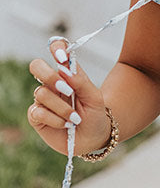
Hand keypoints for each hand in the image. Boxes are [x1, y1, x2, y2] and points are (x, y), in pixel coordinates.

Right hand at [28, 39, 110, 156]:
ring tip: (75, 118)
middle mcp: (52, 84)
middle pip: (37, 66)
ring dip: (62, 108)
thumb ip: (80, 81)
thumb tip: (63, 69)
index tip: (61, 56)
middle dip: (50, 77)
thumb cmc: (95, 115)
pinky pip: (39, 112)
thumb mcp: (94, 97)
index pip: (57, 52)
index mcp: (66, 74)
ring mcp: (42, 99)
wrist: (93, 139)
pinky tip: (65, 124)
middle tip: (68, 90)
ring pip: (41, 93)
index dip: (56, 48)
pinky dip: (55, 119)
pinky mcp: (36, 116)